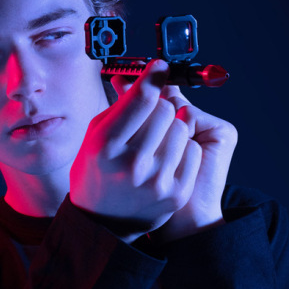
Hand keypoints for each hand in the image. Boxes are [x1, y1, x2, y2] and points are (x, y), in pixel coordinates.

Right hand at [105, 74, 237, 243]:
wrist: (103, 222)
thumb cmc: (98, 170)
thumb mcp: (96, 136)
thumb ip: (121, 105)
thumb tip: (147, 75)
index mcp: (106, 145)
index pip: (141, 99)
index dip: (153, 77)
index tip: (160, 66)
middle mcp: (132, 163)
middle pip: (166, 109)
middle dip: (160, 106)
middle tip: (151, 115)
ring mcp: (157, 180)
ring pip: (182, 128)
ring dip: (172, 128)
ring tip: (156, 142)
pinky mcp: (175, 193)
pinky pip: (192, 150)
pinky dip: (182, 149)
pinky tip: (166, 160)